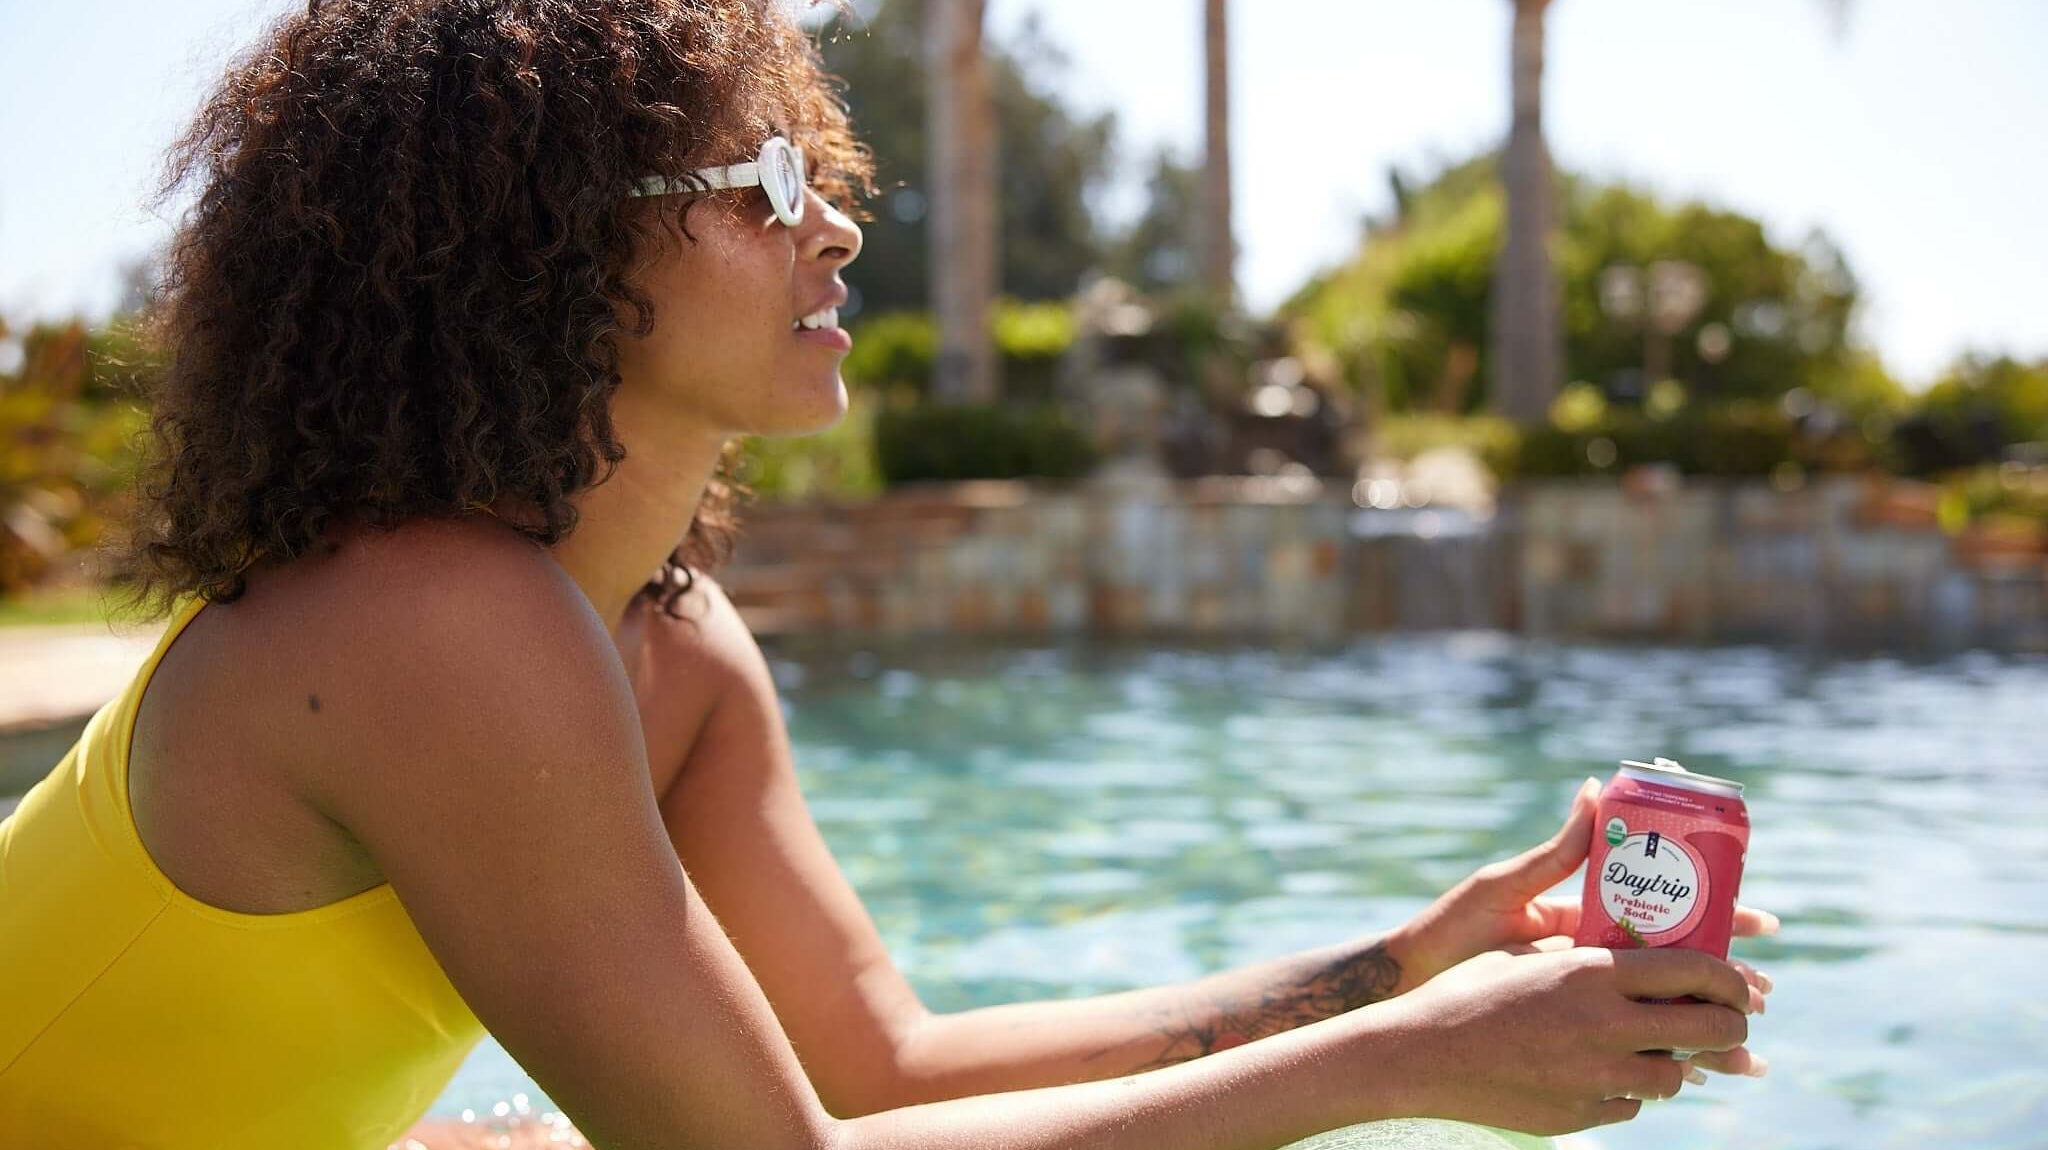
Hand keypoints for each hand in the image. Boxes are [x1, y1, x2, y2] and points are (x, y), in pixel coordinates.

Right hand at [1373, 945, 1754, 1135]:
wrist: (1420, 1054)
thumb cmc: (1469, 989)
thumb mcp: (1529, 951)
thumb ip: (1590, 946)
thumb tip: (1643, 936)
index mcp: (1592, 972)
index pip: (1695, 970)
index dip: (1732, 977)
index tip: (1741, 983)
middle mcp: (1603, 1024)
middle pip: (1708, 1027)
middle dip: (1731, 1024)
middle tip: (1727, 1021)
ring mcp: (1595, 1077)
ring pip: (1677, 1075)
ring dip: (1679, 1061)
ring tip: (1661, 1048)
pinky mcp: (1581, 1114)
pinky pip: (1633, 1105)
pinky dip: (1629, 1089)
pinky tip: (1608, 1072)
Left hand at [1395, 777, 1778, 1077]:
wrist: (1413, 982)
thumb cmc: (1454, 929)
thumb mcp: (1506, 885)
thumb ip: (1556, 851)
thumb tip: (1597, 791)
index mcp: (1586, 914)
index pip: (1664, 913)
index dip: (1716, 918)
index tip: (1762, 927)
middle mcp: (1595, 953)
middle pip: (1677, 966)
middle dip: (1724, 981)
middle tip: (1765, 995)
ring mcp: (1585, 992)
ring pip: (1661, 1008)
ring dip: (1705, 1026)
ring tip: (1749, 1048)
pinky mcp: (1569, 1024)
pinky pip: (1627, 1041)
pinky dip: (1666, 1056)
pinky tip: (1699, 1077)